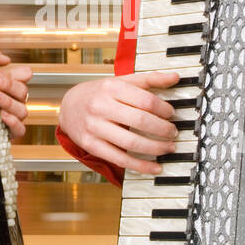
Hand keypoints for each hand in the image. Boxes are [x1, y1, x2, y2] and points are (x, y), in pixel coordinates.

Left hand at [0, 48, 32, 138]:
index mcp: (12, 84)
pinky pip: (20, 129)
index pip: (25, 74)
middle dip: (8, 84)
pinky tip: (3, 115)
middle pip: (22, 91)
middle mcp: (16, 100)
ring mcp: (15, 116)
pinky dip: (13, 122)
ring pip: (22, 110)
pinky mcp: (11, 132)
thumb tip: (5, 59)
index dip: (17, 72)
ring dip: (8, 102)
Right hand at [57, 70, 181, 175]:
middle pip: (140, 121)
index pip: (145, 100)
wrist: (69, 106)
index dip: (164, 109)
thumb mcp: (121, 81)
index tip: (171, 114)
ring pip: (131, 142)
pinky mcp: (91, 145)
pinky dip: (140, 166)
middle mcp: (101, 107)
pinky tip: (154, 167)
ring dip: (155, 148)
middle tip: (173, 133)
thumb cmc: (99, 93)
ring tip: (168, 148)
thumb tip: (175, 77)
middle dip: (163, 130)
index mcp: (112, 88)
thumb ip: (149, 79)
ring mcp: (95, 127)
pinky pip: (120, 159)